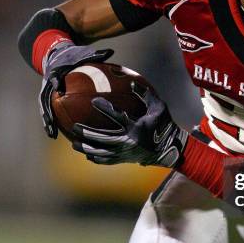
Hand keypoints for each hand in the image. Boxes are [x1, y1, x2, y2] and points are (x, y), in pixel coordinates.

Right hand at [39, 42, 113, 137]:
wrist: (55, 56)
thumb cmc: (71, 55)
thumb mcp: (81, 53)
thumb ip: (94, 54)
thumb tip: (110, 51)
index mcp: (55, 72)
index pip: (54, 76)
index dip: (55, 80)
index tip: (57, 86)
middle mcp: (48, 84)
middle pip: (45, 97)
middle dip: (47, 109)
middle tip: (50, 120)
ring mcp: (46, 92)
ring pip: (46, 108)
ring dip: (48, 121)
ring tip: (52, 133)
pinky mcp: (48, 98)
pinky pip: (51, 111)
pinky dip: (52, 122)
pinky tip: (56, 135)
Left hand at [72, 83, 187, 167]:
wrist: (169, 149)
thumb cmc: (164, 124)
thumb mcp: (159, 107)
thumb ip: (145, 94)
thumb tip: (131, 82)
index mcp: (137, 127)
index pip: (118, 117)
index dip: (105, 109)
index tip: (93, 101)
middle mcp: (129, 142)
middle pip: (104, 139)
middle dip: (88, 133)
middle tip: (75, 127)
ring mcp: (126, 153)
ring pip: (103, 152)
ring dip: (87, 148)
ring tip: (74, 143)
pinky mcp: (125, 159)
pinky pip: (107, 160)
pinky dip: (96, 157)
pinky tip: (87, 153)